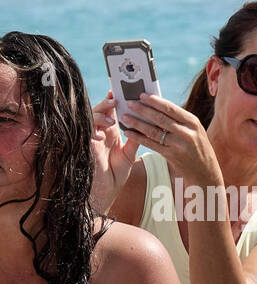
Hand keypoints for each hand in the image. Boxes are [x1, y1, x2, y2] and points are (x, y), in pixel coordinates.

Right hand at [89, 93, 140, 213]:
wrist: (104, 192)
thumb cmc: (115, 175)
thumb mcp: (128, 155)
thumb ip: (134, 139)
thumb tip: (144, 124)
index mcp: (111, 133)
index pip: (111, 112)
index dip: (114, 101)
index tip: (121, 91)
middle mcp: (100, 133)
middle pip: (100, 110)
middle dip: (107, 103)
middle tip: (116, 98)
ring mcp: (91, 138)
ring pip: (90, 118)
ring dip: (100, 116)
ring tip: (112, 120)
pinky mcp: (84, 147)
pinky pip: (84, 133)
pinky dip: (92, 132)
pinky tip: (101, 135)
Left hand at [116, 93, 222, 190]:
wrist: (206, 172)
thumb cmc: (197, 148)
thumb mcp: (195, 131)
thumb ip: (179, 120)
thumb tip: (156, 106)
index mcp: (193, 123)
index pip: (171, 108)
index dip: (155, 101)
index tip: (141, 95)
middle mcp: (187, 133)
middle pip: (161, 118)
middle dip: (143, 110)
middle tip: (129, 103)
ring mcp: (180, 145)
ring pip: (154, 131)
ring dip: (137, 123)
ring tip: (124, 117)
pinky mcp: (172, 156)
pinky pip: (151, 144)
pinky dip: (138, 138)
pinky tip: (128, 133)